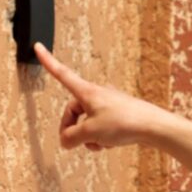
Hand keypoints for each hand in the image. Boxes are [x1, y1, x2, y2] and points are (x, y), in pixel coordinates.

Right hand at [34, 43, 169, 150]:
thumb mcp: (91, 133)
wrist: (153, 126)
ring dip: (89, 136)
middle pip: (73, 111)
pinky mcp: (119, 114)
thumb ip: (72, 137)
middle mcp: (97, 94)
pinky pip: (102, 126)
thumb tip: (65, 141)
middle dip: (72, 128)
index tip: (38, 47)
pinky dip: (101, 137)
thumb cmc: (125, 123)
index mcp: (87, 92)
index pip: (62, 74)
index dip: (48, 61)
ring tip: (99, 144)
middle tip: (74, 143)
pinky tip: (110, 144)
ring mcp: (109, 104)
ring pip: (88, 122)